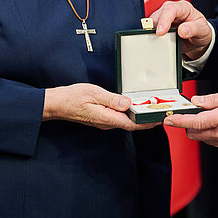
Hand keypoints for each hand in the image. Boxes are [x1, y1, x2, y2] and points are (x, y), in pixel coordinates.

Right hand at [42, 83, 158, 130]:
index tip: (159, 119)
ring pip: (125, 121)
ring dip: (138, 117)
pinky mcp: (101, 118)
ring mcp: (104, 121)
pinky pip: (119, 118)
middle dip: (146, 120)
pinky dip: (129, 114)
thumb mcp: (93, 93)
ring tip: (150, 109)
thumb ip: (111, 99)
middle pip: (131, 124)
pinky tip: (132, 107)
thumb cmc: (73, 98)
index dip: (147, 123)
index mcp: (107, 118)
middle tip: (159, 112)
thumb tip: (127, 104)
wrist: (57, 104)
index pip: (132, 124)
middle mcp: (107, 123)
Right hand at [150, 0, 211, 60]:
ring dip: (151, 32)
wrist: (197, 39)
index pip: (170, 9)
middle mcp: (171, 10)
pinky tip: (156, 42)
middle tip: (156, 38)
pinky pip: (150, 30)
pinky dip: (151, 36)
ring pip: (151, 23)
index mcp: (183, 7)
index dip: (164, 20)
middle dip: (154, 27)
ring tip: (159, 42)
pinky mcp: (158, 26)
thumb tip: (182, 30)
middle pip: (157, 15)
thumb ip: (194, 29)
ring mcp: (163, 18)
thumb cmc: (200, 30)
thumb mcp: (203, 30)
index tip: (161, 31)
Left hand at [163, 88, 217, 152]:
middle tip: (193, 114)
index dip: (179, 121)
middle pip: (194, 134)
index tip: (169, 120)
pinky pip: (214, 143)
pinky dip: (211, 135)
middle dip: (189, 125)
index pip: (195, 122)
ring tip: (214, 118)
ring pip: (203, 139)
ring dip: (201, 130)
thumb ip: (213, 99)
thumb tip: (197, 101)